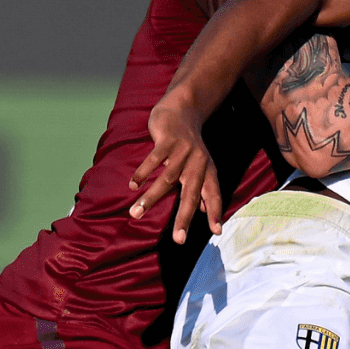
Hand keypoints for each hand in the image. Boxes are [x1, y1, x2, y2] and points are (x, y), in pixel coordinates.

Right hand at [128, 95, 223, 243]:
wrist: (182, 109)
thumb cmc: (189, 144)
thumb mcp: (200, 164)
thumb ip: (202, 186)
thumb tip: (203, 210)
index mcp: (207, 170)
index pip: (213, 194)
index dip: (215, 212)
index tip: (216, 232)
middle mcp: (198, 162)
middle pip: (191, 194)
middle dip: (184, 218)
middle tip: (178, 240)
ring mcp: (183, 151)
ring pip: (166, 179)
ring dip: (150, 198)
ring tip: (135, 213)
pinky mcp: (168, 140)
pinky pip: (153, 159)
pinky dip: (142, 172)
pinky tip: (133, 184)